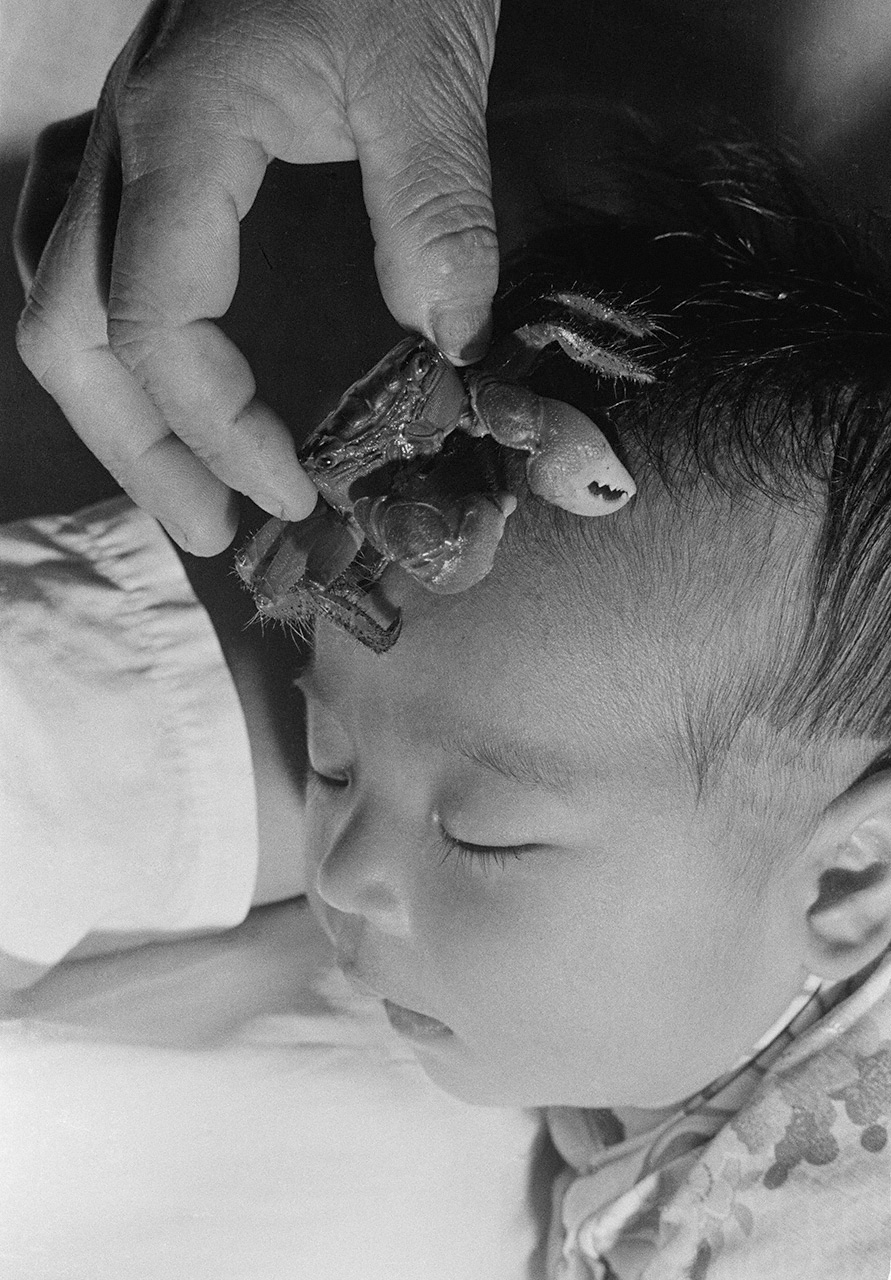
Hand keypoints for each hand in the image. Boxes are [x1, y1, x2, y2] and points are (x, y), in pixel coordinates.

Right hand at [15, 0, 499, 553]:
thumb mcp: (425, 62)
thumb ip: (435, 206)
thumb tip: (448, 344)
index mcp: (179, 135)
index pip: (152, 324)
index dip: (213, 429)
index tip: (292, 488)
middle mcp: (125, 143)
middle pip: (66, 333)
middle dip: (136, 451)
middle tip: (212, 531)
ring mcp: (123, 136)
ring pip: (54, 297)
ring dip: (109, 407)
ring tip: (181, 484)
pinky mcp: (148, 138)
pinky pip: (78, 251)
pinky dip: (109, 338)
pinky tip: (158, 374)